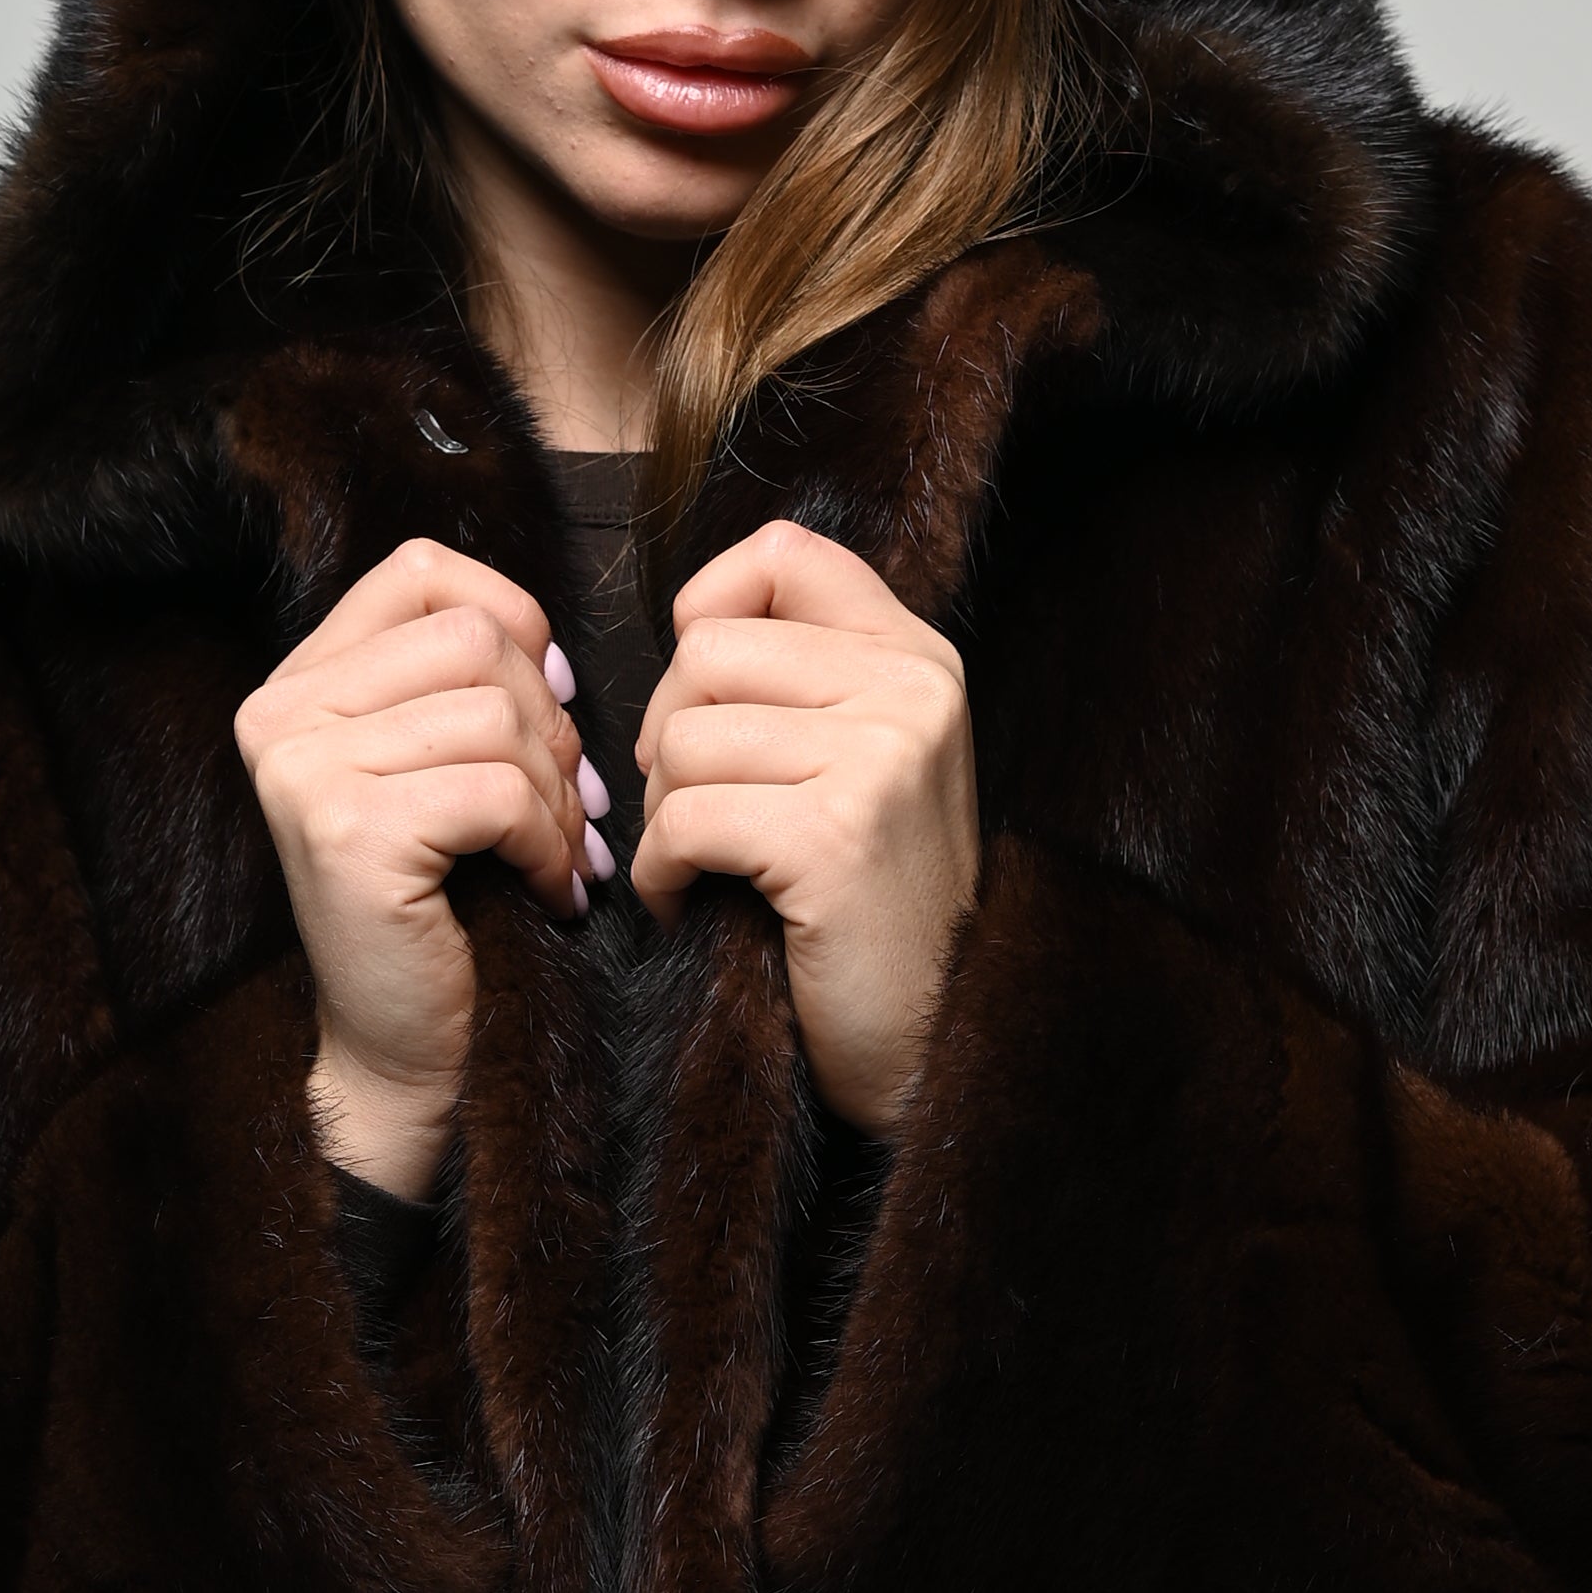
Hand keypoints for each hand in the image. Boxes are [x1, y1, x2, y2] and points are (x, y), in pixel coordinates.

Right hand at [235, 541, 606, 1198]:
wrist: (403, 1049)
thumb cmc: (443, 905)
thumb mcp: (441, 766)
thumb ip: (468, 683)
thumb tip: (553, 651)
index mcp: (297, 684)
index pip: (419, 573)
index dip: (512, 618)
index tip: (550, 698)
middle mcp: (278, 716)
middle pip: (474, 640)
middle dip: (550, 725)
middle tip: (566, 808)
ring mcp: (302, 771)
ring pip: (496, 714)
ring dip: (555, 795)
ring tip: (556, 856)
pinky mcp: (346, 831)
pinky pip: (497, 791)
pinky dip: (547, 844)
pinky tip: (547, 891)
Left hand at [631, 517, 977, 1134]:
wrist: (928, 1040)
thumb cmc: (866, 906)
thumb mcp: (861, 760)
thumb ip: (799, 676)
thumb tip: (689, 625)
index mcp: (917, 655)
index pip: (781, 552)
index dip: (707, 610)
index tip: (704, 699)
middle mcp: (912, 689)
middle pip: (707, 652)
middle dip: (670, 739)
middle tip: (699, 813)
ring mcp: (882, 758)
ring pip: (684, 739)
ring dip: (663, 818)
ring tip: (707, 868)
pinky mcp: (836, 836)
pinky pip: (684, 819)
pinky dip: (663, 874)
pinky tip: (696, 904)